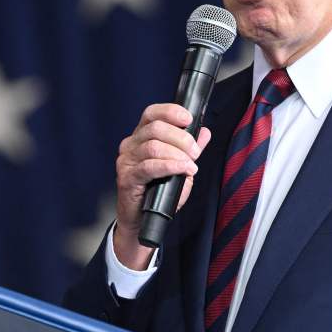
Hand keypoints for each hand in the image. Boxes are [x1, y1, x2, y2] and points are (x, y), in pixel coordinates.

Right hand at [113, 104, 212, 269]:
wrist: (140, 219)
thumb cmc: (157, 191)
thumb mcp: (178, 166)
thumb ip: (189, 149)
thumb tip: (204, 132)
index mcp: (141, 136)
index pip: (152, 113)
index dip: (170, 111)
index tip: (188, 118)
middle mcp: (131, 145)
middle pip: (155, 128)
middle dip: (181, 137)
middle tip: (195, 152)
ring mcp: (127, 161)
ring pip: (153, 146)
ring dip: (177, 153)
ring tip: (190, 164)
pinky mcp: (127, 178)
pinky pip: (150, 166)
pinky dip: (170, 166)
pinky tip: (182, 169)